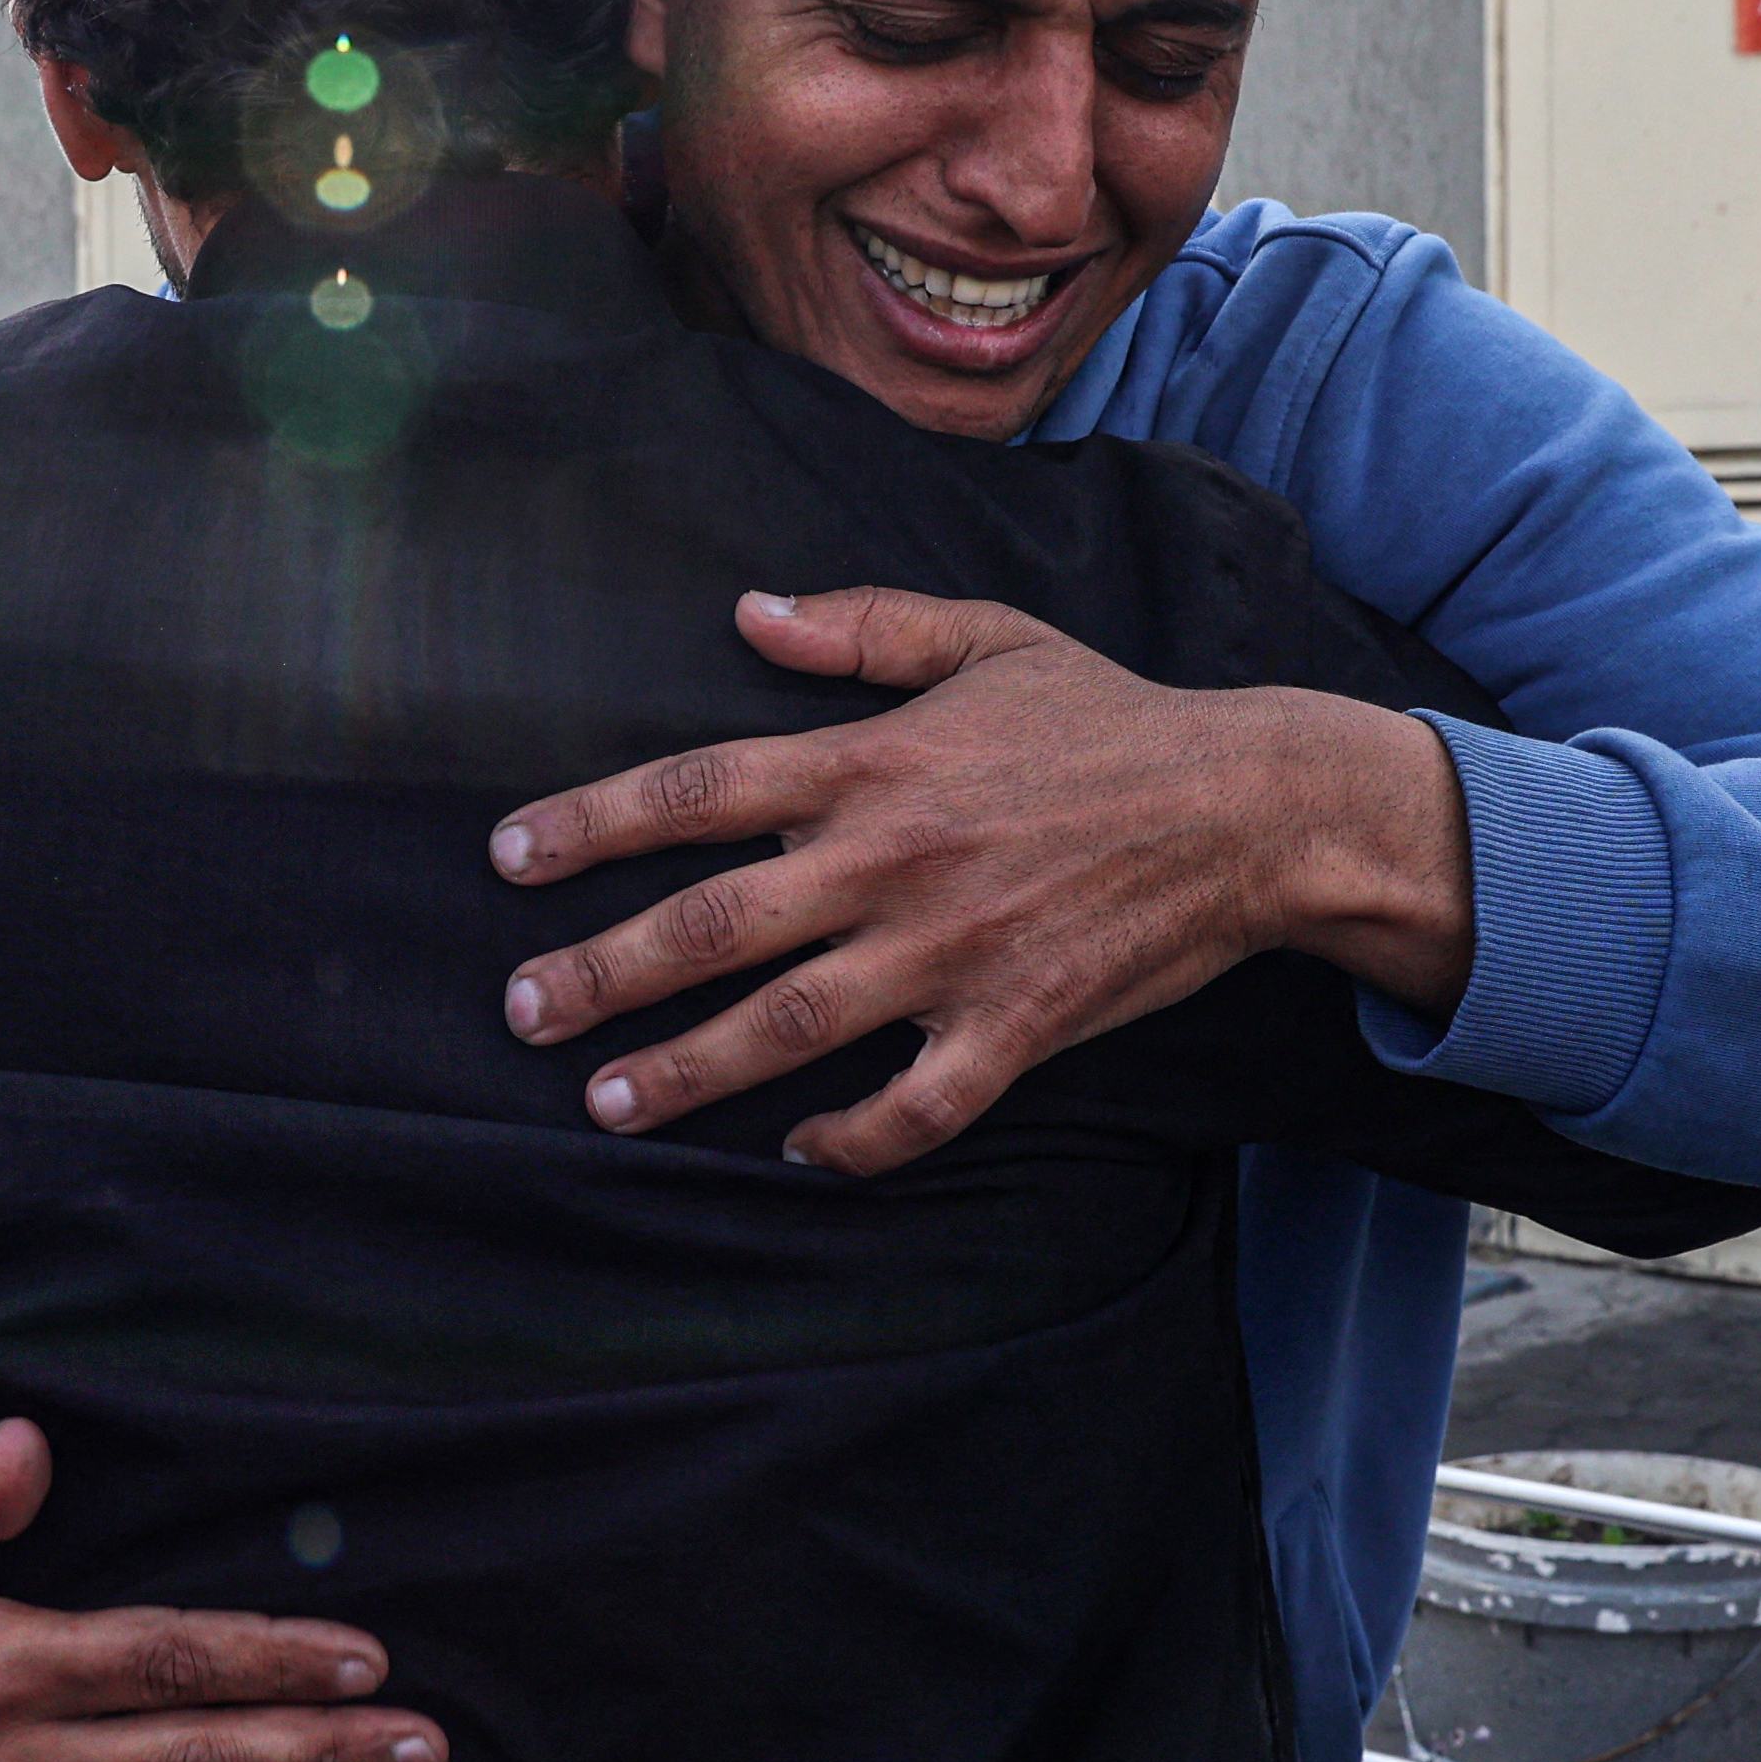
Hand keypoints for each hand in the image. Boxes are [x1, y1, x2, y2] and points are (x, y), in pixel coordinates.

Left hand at [491, 587, 1473, 1173]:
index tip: (508, 858)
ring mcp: (951, 954)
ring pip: (786, 1028)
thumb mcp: (986, 636)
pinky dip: (851, 1140)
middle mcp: (893, 862)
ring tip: (605, 1101)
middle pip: (712, 927)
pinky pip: (914, 1108)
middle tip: (521, 1009)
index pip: (696, 791)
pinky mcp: (1014, 1027)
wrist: (1251, 808)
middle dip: (601, 972)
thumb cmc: (1108, 718)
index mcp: (872, 763)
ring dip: (684, 1072)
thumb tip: (746, 612)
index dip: (590, 823)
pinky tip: (799, 1149)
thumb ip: (859, 626)